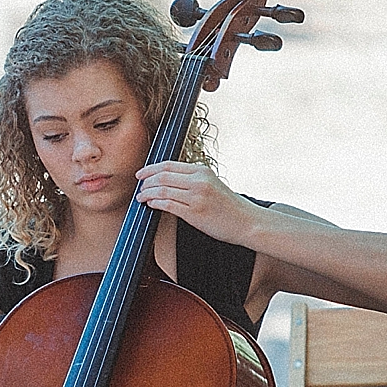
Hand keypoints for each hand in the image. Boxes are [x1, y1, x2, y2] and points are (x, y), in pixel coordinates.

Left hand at [133, 161, 259, 244]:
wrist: (247, 221)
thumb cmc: (229, 206)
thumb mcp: (212, 184)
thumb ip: (193, 180)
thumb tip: (168, 180)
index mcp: (202, 170)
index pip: (169, 165)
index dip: (150, 168)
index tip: (141, 174)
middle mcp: (199, 180)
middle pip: (162, 175)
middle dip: (146, 181)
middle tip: (139, 187)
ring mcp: (197, 196)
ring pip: (162, 189)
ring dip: (147, 193)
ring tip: (141, 197)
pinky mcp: (195, 213)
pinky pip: (168, 204)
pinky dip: (156, 203)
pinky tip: (150, 204)